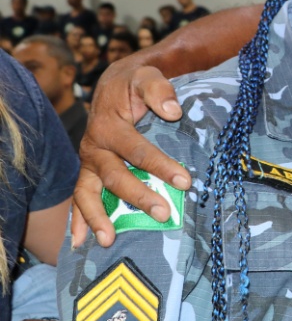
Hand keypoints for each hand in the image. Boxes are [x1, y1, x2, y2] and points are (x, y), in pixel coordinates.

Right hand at [72, 61, 189, 247]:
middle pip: (115, 176)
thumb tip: (172, 110)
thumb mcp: (147, 76)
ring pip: (88, 193)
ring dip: (97, 218)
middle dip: (139, 197)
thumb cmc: (135, 84)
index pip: (137, 150)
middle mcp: (94, 147)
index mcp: (110, 125)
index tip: (185, 182)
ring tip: (109, 240)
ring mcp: (89, 163)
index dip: (161, 166)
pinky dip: (78, 222)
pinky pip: (80, 199)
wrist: (113, 85)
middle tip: (164, 215)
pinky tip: (81, 243)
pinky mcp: (88, 174)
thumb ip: (159, 89)